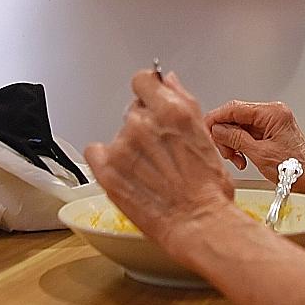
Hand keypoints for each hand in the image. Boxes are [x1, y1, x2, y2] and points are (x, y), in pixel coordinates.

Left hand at [84, 70, 236, 257]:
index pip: (142, 80)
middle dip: (144, 126)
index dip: (147, 91)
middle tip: (159, 152)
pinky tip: (126, 174)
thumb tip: (169, 82)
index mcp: (170, 111)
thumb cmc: (209, 188)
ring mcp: (122, 147)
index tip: (148, 100)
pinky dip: (106, 160)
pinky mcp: (107, 171)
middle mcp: (142, 124)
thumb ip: (183, 101)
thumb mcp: (205, 135)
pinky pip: (95, 152)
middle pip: (132, 111)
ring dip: (130, 148)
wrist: (198, 224)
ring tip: (150, 172)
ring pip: (119, 135)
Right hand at [204, 99, 304, 190]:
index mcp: (272, 113)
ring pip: (239, 126)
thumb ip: (236, 138)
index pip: (234, 108)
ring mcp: (271, 122)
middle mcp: (272, 113)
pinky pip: (248, 134)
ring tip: (237, 159)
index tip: (205, 130)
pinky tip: (243, 158)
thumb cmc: (295, 170)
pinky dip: (241, 146)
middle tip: (226, 152)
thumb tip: (217, 129)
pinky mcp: (270, 132)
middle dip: (226, 135)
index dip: (216, 119)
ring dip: (233, 143)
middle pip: (235, 117)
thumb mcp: (259, 154)